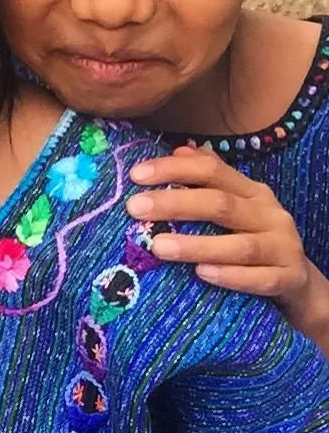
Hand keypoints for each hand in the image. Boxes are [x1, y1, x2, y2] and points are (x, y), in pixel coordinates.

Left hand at [126, 146, 311, 303]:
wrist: (298, 282)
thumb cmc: (250, 240)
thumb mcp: (232, 208)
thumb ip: (205, 182)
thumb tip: (176, 150)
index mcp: (250, 191)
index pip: (211, 170)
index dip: (173, 169)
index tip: (135, 175)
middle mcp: (268, 213)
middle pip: (220, 203)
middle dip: (175, 204)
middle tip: (135, 208)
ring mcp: (283, 246)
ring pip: (240, 245)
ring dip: (196, 245)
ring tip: (158, 247)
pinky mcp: (290, 278)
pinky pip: (261, 279)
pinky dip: (231, 277)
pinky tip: (202, 274)